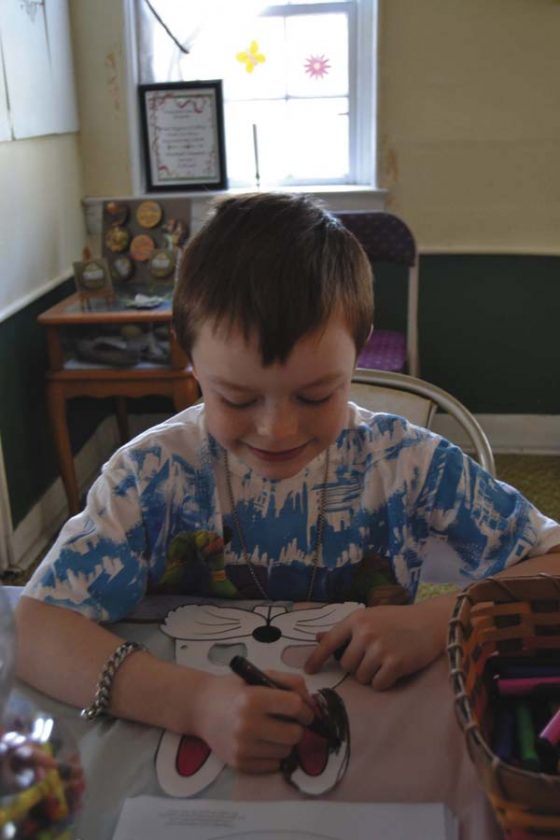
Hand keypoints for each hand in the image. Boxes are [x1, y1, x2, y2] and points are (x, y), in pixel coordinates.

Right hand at [192, 670, 313, 772]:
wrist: (199, 707)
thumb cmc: (233, 689)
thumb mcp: (259, 675)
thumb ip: (290, 683)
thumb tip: (313, 705)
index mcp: (252, 698)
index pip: (295, 707)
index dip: (305, 708)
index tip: (303, 710)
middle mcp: (247, 725)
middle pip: (294, 734)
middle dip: (297, 726)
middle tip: (288, 721)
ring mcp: (242, 748)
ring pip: (286, 751)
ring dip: (285, 741)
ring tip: (273, 730)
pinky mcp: (239, 764)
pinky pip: (274, 766)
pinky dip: (274, 755)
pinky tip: (263, 742)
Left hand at [304, 596, 453, 689]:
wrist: (430, 622)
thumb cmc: (398, 620)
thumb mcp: (370, 618)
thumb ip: (345, 630)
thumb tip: (318, 638)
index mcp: (356, 620)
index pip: (329, 642)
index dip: (316, 658)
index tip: (309, 670)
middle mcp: (365, 633)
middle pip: (346, 666)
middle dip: (356, 667)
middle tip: (372, 658)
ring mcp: (380, 648)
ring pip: (361, 677)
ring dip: (370, 675)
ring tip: (384, 661)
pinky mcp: (395, 663)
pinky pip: (378, 685)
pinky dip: (384, 682)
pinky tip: (393, 670)